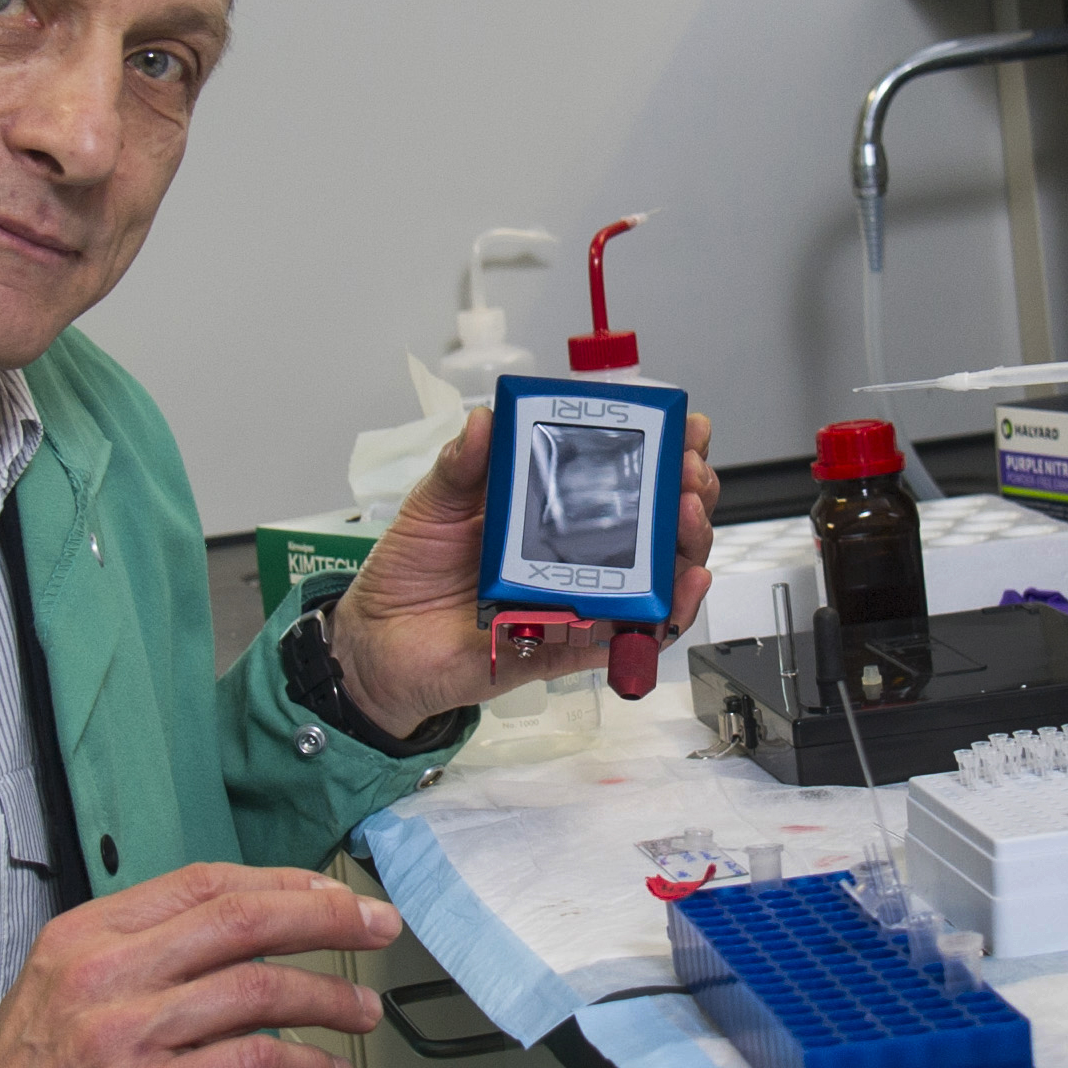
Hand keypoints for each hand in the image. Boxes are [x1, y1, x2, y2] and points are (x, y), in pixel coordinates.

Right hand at [0, 862, 399, 1067]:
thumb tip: (230, 944)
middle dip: (325, 918)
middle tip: (375, 926)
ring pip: (259, 989)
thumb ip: (135, 961)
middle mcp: (106, 977)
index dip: (280, 883)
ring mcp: (129, 1037)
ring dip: (328, 1000)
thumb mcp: (59, 997)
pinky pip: (256, 1065)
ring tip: (363, 1013)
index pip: (202, 884)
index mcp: (84, 938)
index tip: (329, 894)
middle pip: (242, 920)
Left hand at [330, 408, 718, 734]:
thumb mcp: (432, 506)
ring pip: (657, 576)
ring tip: (688, 517)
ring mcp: (578, 598)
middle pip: (655, 522)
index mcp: (548, 509)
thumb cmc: (409, 575)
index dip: (660, 452)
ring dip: (687, 546)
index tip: (683, 429)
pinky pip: (629, 636)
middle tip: (689, 474)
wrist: (378, 646)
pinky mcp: (570, 645)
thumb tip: (483, 421)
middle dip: (687, 492)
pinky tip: (679, 588)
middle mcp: (574, 553)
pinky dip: (664, 615)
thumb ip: (460, 466)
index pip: (620, 475)